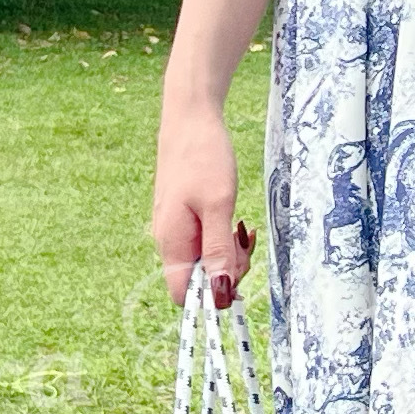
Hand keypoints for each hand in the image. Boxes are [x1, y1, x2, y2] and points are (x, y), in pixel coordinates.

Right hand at [151, 96, 255, 305]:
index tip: (237, 275)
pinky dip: (223, 237)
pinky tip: (233, 220)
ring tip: (242, 228)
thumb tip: (220, 295)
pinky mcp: (184, 217)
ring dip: (227, 253)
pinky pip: (204, 242)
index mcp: (172, 243)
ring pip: (204, 260)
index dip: (211, 296)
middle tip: (245, 241)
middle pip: (197, 280)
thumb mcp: (218, 205)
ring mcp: (176, 228)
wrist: (191, 117)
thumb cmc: (203, 157)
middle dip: (226, 270)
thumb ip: (218, 251)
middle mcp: (169, 241)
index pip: (183, 296)